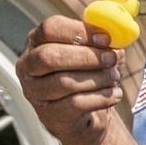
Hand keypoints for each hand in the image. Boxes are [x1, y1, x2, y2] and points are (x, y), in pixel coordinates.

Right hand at [16, 16, 125, 144]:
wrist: (85, 115)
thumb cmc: (88, 75)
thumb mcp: (96, 52)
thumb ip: (103, 39)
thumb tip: (117, 33)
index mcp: (37, 41)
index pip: (49, 29)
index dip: (78, 32)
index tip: (105, 38)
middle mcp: (28, 65)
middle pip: (51, 56)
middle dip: (86, 57)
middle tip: (111, 59)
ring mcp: (34, 92)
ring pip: (64, 82)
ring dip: (96, 78)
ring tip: (115, 77)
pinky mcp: (48, 114)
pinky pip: (74, 104)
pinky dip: (99, 98)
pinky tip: (115, 94)